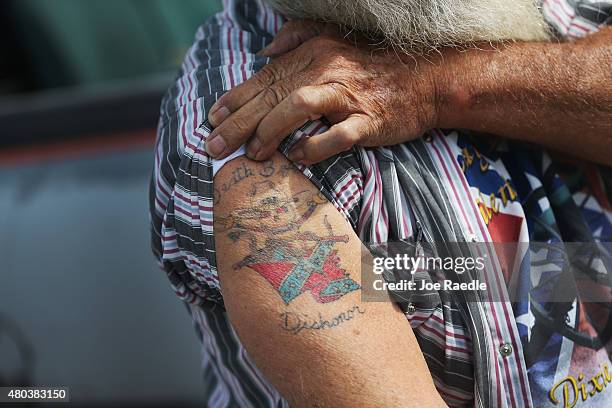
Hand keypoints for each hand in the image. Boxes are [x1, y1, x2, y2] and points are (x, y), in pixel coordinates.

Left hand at [206, 20, 442, 163]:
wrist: (426, 78)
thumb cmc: (375, 64)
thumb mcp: (334, 39)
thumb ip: (297, 37)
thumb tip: (265, 51)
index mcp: (313, 54)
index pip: (265, 77)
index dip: (235, 99)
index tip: (212, 118)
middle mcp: (326, 70)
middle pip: (272, 95)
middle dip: (238, 123)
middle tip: (214, 146)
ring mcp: (348, 95)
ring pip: (297, 107)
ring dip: (270, 132)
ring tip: (252, 155)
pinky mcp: (369, 119)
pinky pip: (338, 134)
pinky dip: (316, 146)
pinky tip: (298, 157)